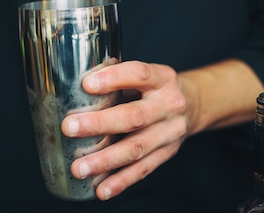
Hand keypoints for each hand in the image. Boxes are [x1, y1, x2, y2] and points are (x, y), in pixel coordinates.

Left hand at [61, 61, 188, 200]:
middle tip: (70, 128)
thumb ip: (116, 78)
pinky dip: (121, 182)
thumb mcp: (143, 75)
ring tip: (79, 168)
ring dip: (106, 161)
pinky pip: (143, 170)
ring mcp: (170, 132)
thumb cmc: (154, 87)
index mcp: (161, 78)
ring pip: (136, 148)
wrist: (193, 105)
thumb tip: (73, 86)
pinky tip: (101, 189)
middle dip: (99, 124)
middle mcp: (169, 105)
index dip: (113, 78)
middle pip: (134, 116)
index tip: (86, 84)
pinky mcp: (167, 154)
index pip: (139, 74)